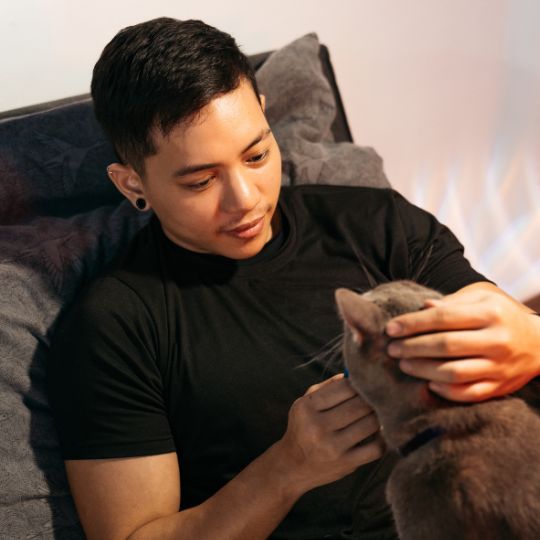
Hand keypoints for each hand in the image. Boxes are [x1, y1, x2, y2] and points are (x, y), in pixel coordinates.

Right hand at [277, 374, 383, 493]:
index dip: (359, 384)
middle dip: (371, 400)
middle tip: (378, 398)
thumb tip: (355, 374)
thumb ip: (328, 387)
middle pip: (360, 405)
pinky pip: (376, 448)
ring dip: (378, 417)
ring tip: (377, 413)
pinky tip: (377, 433)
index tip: (365, 384)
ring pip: (370, 424)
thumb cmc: (303, 427)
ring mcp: (332, 447)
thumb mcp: (306, 403)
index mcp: (306, 407)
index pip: (344, 387)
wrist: (292, 465)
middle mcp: (317, 427)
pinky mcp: (346, 464)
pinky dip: (382, 438)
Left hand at [385, 283, 539, 401]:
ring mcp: (499, 366)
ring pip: (454, 372)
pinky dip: (446, 391)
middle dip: (412, 347)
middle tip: (391, 349)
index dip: (413, 324)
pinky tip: (429, 383)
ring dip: (423, 370)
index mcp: (490, 313)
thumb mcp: (481, 298)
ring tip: (404, 364)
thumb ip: (452, 302)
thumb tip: (423, 307)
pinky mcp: (500, 387)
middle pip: (445, 346)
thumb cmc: (501, 314)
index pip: (443, 318)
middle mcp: (496, 340)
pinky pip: (469, 393)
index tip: (390, 328)